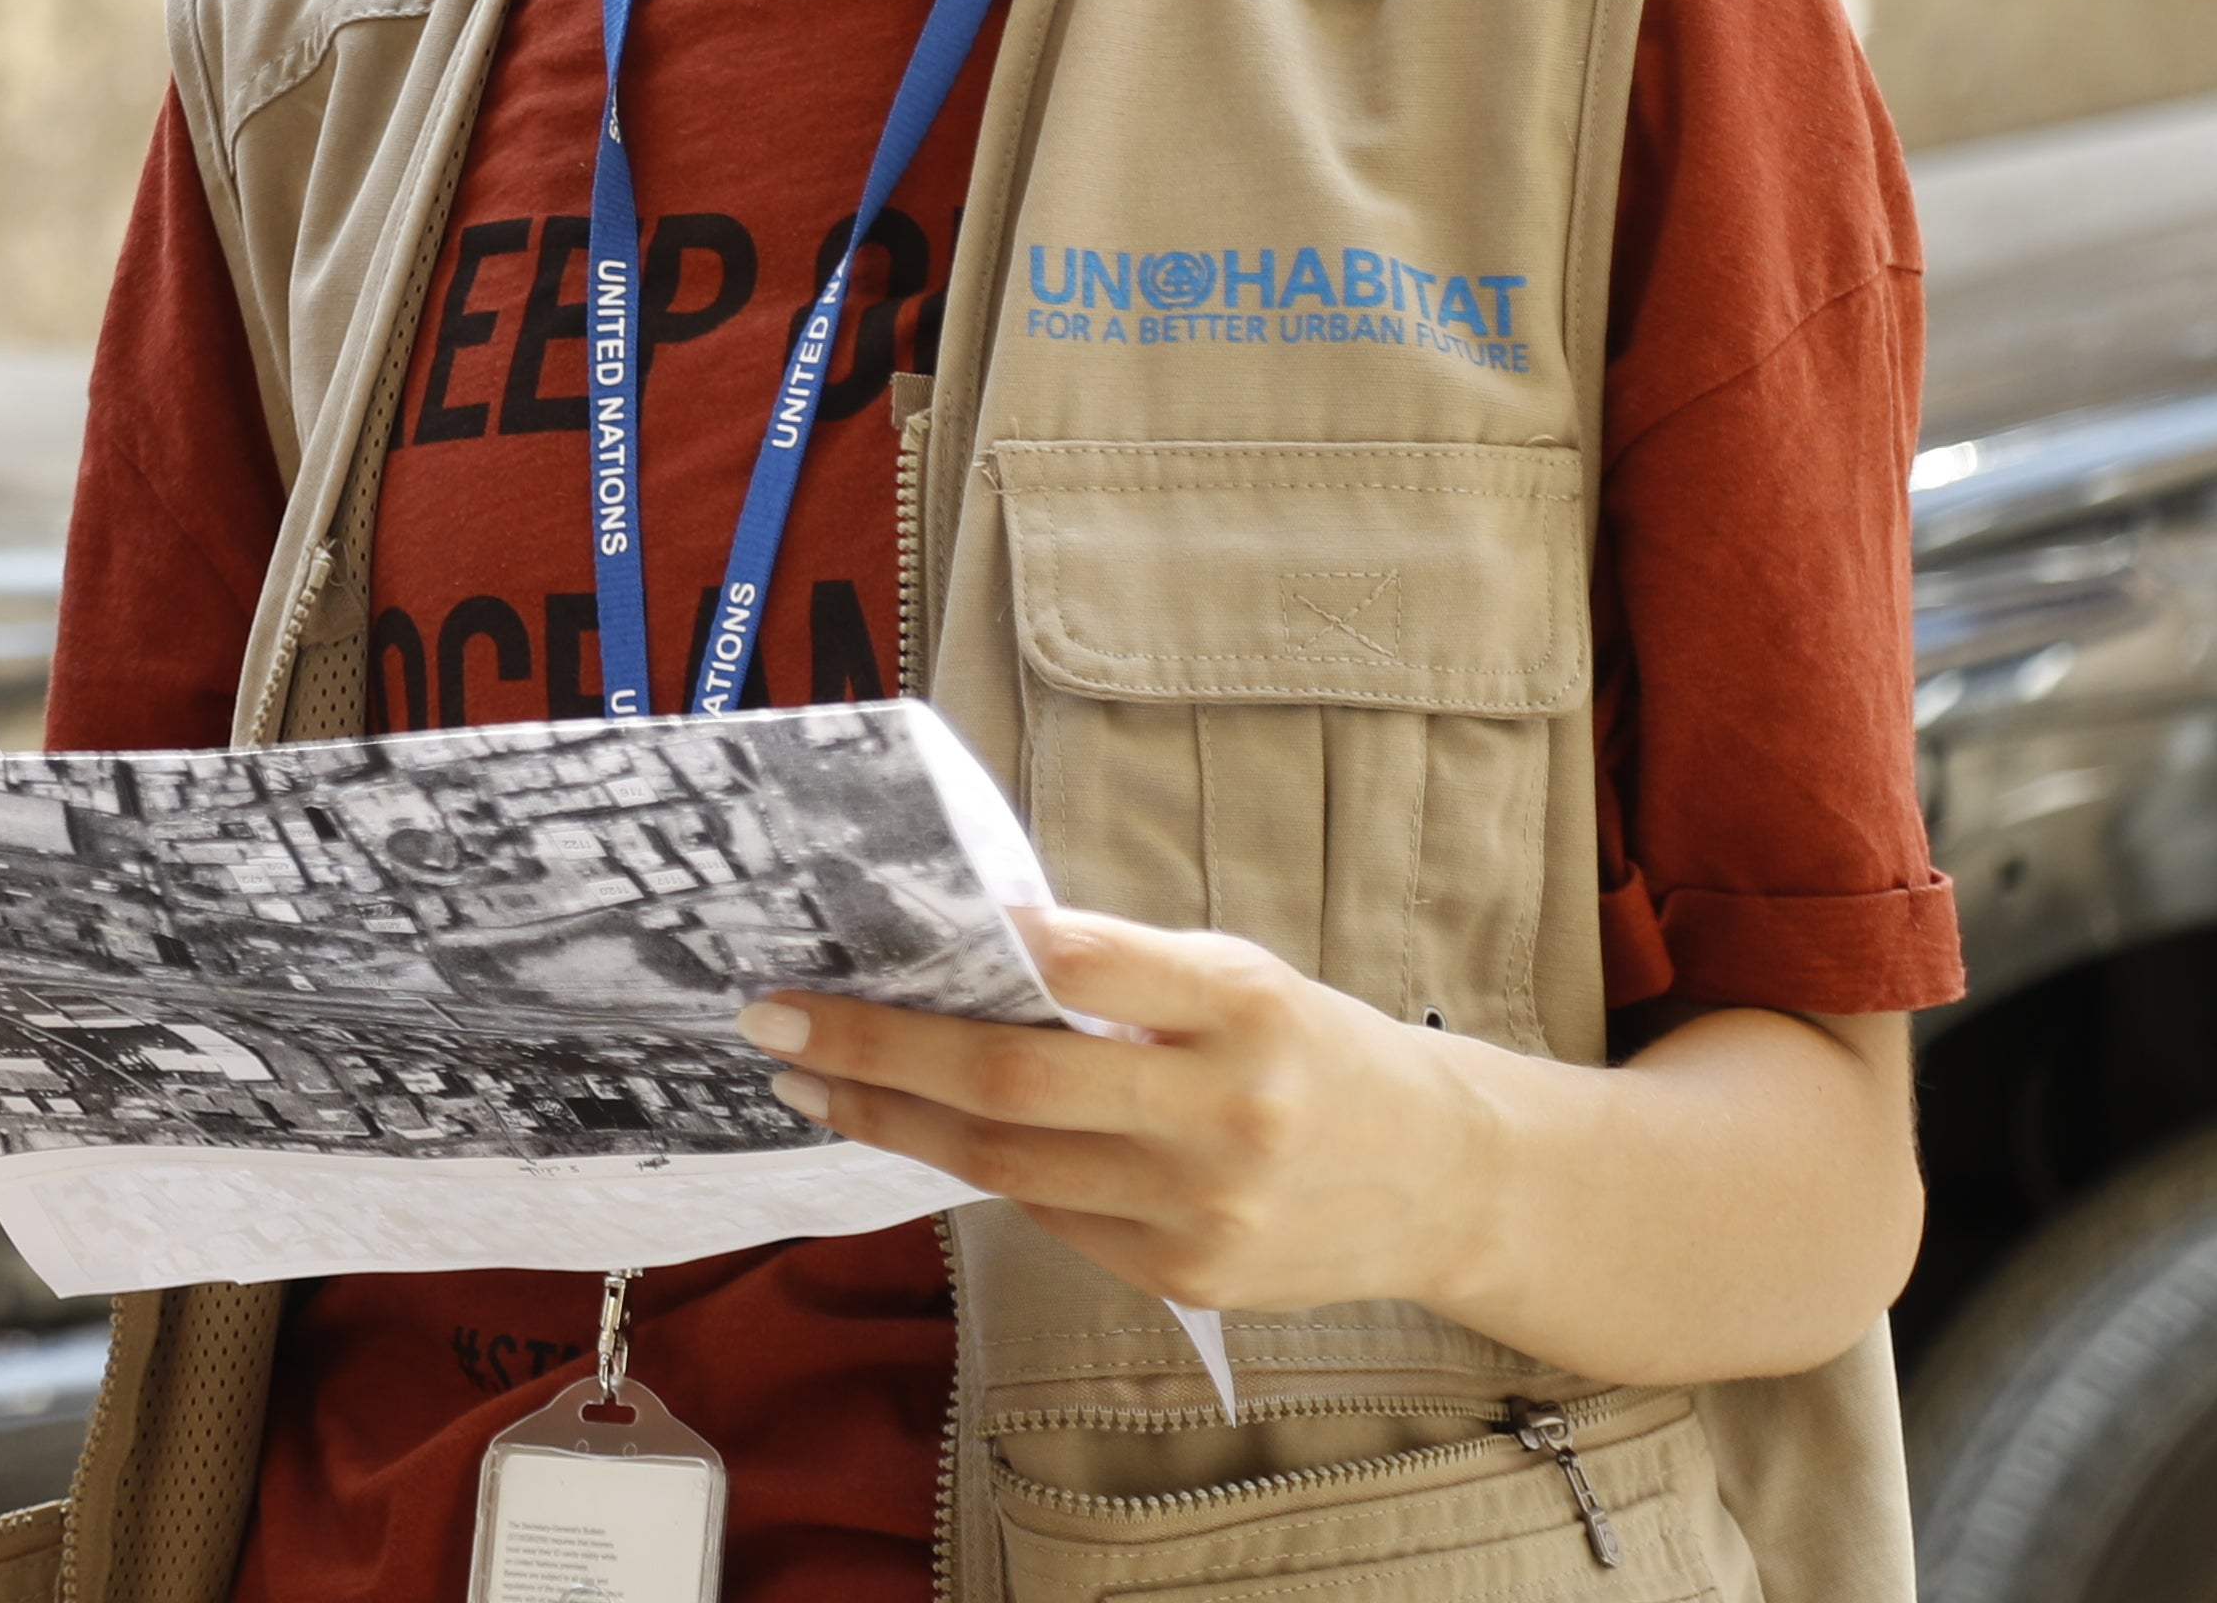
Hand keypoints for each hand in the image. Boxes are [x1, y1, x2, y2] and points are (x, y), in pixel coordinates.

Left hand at [739, 908, 1493, 1317]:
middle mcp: (1226, 1112)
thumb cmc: (1312, 1053)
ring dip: (891, 1121)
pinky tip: (915, 1133)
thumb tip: (966, 945)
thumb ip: (1121, 969)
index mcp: (1243, 1005)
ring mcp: (1203, 1208)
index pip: (1090, 964)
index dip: (977, 949)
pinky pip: (1050, 1217)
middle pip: (1014, 1080)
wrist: (1442, 1183)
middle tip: (774, 1022)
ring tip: (811, 1083)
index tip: (867, 939)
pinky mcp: (1187, 1277)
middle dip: (876, 1050)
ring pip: (1009, 1164)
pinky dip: (975, 1169)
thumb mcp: (1240, 979)